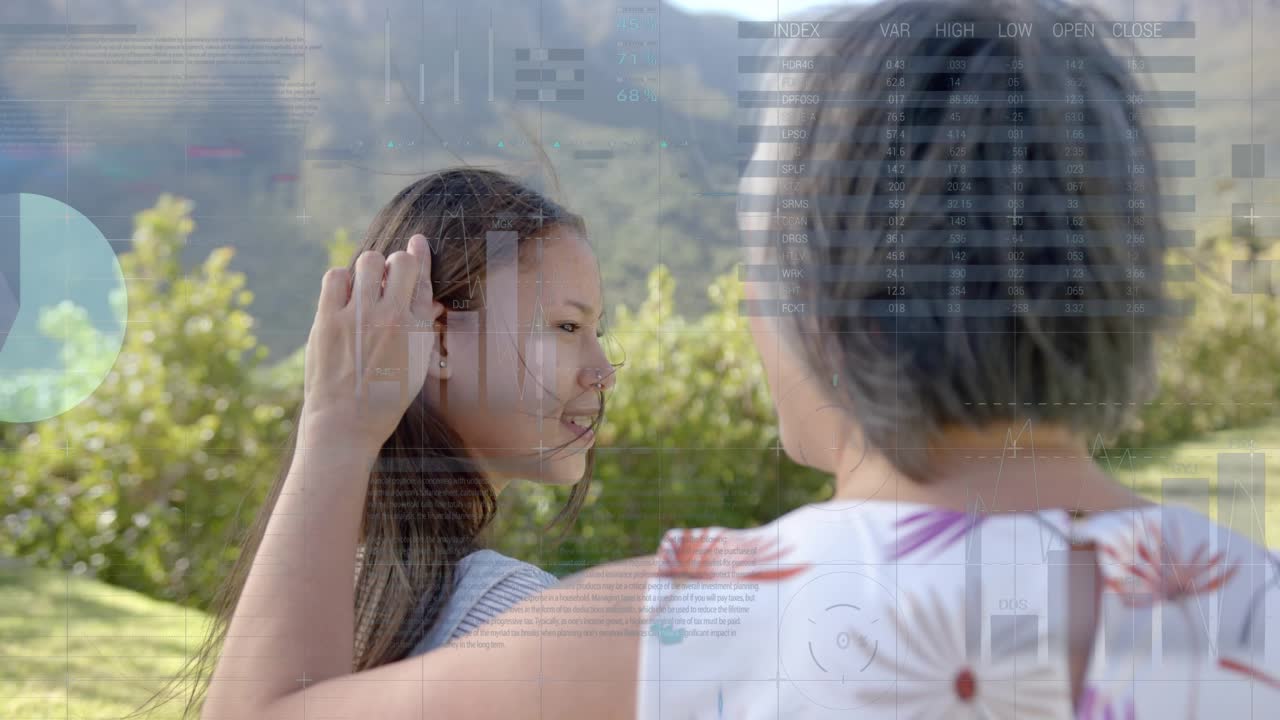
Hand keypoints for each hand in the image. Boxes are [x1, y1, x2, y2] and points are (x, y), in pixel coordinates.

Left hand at [301, 234, 443, 449]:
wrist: (345, 424)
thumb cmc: (384, 399)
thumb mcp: (417, 365)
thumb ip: (422, 328)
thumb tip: (429, 301)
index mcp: (417, 330)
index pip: (422, 278)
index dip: (420, 255)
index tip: (417, 243)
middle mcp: (391, 318)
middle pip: (398, 262)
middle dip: (395, 264)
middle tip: (385, 280)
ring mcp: (357, 316)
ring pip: (367, 262)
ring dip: (368, 269)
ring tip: (363, 288)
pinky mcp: (328, 320)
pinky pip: (335, 276)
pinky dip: (341, 280)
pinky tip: (343, 295)